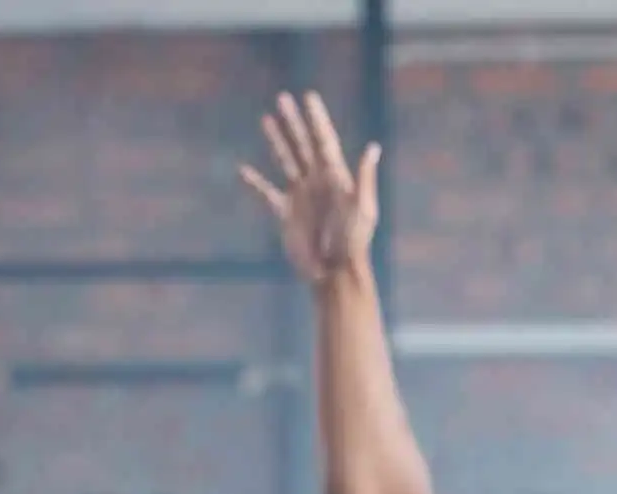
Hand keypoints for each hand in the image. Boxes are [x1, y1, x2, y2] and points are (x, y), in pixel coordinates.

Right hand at [240, 91, 381, 287]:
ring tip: (266, 119)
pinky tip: (243, 170)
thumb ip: (365, 178)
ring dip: (276, 140)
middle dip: (293, 120)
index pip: (324, 140)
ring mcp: (301, 195)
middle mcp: (317, 181)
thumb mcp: (363, 209)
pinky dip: (255, 182)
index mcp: (335, 176)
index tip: (309, 96)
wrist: (334, 273)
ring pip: (286, 160)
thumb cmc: (354, 243)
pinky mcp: (285, 213)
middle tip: (282, 98)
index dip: (316, 118)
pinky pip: (266, 193)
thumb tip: (372, 148)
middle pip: (302, 143)